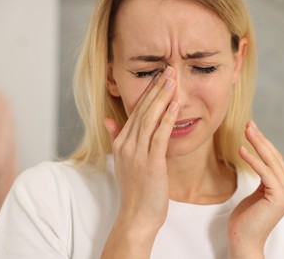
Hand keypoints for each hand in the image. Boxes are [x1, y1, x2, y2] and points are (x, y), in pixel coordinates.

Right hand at [102, 67, 178, 257]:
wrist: (136, 216)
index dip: (147, 92)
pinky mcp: (150, 164)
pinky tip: (175, 105)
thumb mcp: (124, 162)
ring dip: (162, 97)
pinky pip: (159, 136)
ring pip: (150, 119)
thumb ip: (116, 138)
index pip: (135, 111)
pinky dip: (167, 119)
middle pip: (142, 110)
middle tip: (168, 68)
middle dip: (156, 88)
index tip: (158, 76)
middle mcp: (127, 145)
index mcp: (122, 143)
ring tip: (172, 79)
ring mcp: (137, 154)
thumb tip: (108, 120)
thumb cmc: (135, 189)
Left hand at [228, 121, 283, 258]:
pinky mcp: (279, 197)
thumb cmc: (246, 219)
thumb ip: (262, 180)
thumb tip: (259, 161)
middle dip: (261, 139)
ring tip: (246, 130)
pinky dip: (253, 160)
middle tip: (249, 123)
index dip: (264, 144)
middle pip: (275, 158)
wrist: (244, 240)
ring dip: (258, 144)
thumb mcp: (256, 194)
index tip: (252, 129)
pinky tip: (241, 149)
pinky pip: (264, 173)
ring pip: (272, 162)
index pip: (275, 161)